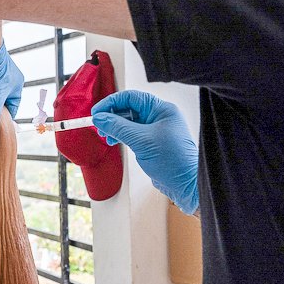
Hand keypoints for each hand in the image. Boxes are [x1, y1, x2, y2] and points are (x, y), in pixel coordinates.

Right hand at [91, 90, 198, 214]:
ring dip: (115, 127)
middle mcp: (159, 117)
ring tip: (106, 136)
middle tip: (99, 126)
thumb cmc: (173, 161)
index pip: (131, 98)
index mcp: (161, 110)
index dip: (111, 103)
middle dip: (112, 116)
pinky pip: (132, 133)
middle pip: (129, 108)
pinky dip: (121, 136)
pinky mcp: (152, 142)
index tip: (97, 112)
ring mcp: (156, 130)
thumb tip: (100, 118)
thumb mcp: (141, 141)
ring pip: (129, 121)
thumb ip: (118, 127)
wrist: (186, 185)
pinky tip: (115, 141)